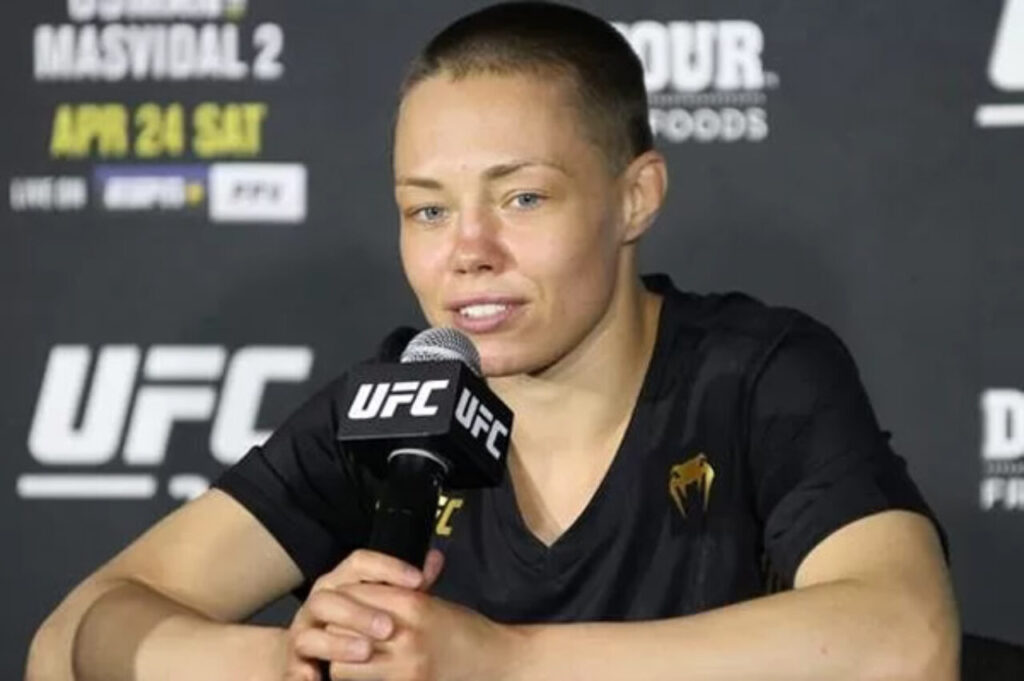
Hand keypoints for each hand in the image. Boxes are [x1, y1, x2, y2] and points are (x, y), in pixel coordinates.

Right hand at [279, 547, 444, 680]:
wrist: (313, 652)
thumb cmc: (357, 626)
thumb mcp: (383, 603)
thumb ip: (407, 586)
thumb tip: (435, 560)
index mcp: (340, 582)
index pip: (360, 563)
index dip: (388, 567)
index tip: (418, 580)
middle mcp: (318, 602)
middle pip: (332, 597)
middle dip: (359, 612)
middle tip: (389, 627)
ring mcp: (303, 633)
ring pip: (311, 634)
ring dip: (337, 643)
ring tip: (365, 652)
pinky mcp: (293, 663)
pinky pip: (293, 670)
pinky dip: (302, 675)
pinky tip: (316, 678)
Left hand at [313, 581, 518, 680]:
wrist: (497, 662)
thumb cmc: (466, 630)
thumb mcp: (435, 603)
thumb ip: (401, 594)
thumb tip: (365, 583)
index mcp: (413, 604)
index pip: (356, 595)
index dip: (345, 600)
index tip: (344, 606)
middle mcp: (404, 634)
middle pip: (341, 628)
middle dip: (336, 630)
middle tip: (339, 633)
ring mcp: (403, 667)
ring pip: (342, 665)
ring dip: (341, 661)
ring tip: (349, 658)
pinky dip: (356, 679)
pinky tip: (363, 674)